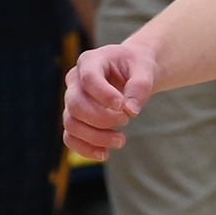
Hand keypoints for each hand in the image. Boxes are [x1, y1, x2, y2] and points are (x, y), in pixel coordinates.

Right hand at [64, 40, 157, 156]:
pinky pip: (70, 137)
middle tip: (126, 121)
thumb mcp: (145, 70)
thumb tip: (130, 111)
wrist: (133, 71)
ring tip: (121, 140)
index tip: (123, 107)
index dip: (104, 95)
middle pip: (76, 105)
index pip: (88, 79)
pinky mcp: (75, 118)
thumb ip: (140, 87)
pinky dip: (85, 149)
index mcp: (90, 61)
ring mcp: (71, 100)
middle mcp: (75, 80)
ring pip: (71, 124)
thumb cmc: (138, 66)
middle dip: (102, 119)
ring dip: (95, 137)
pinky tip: (104, 153)